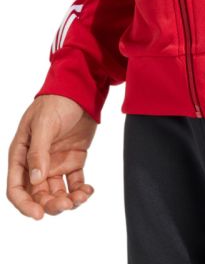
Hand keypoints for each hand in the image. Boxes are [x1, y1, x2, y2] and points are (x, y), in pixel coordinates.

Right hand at [7, 95, 96, 219]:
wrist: (81, 88)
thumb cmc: (56, 103)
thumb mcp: (44, 124)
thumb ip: (38, 152)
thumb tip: (35, 180)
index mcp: (21, 155)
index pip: (17, 188)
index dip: (25, 205)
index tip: (39, 215)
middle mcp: (36, 163)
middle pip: (38, 194)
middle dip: (50, 204)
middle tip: (67, 204)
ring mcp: (55, 162)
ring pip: (57, 191)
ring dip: (67, 200)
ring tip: (81, 198)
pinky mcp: (74, 159)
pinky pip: (75, 182)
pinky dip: (80, 190)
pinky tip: (88, 190)